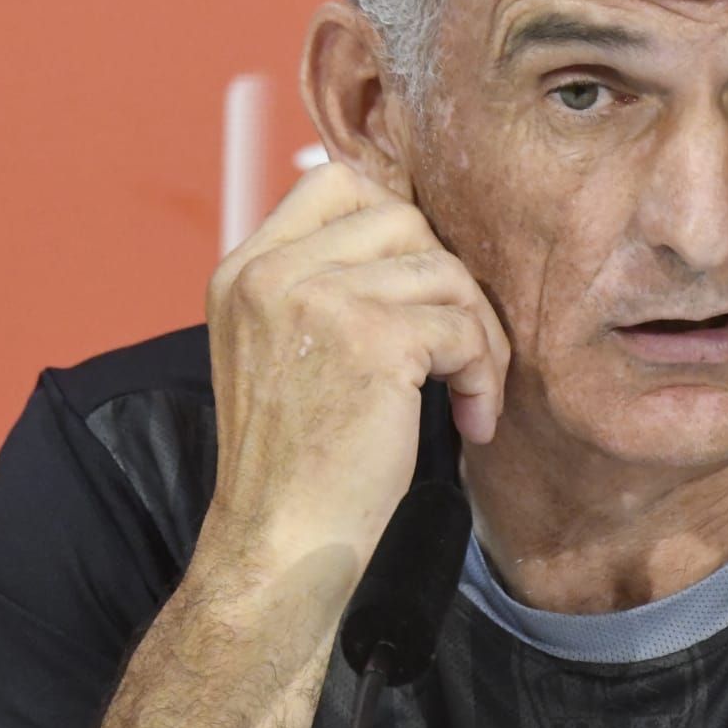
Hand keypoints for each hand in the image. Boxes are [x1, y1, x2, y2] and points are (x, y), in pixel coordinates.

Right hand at [202, 162, 509, 578]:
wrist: (278, 545)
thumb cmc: (295, 464)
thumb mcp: (276, 352)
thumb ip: (318, 287)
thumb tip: (413, 237)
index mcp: (243, 271)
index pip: (334, 183)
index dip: (397, 219)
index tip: (420, 285)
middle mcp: (270, 272)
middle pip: (400, 215)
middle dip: (447, 279)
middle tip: (458, 349)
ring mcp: (317, 299)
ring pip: (442, 269)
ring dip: (477, 333)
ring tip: (471, 394)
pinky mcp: (370, 339)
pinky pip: (461, 326)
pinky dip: (484, 374)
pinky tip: (471, 422)